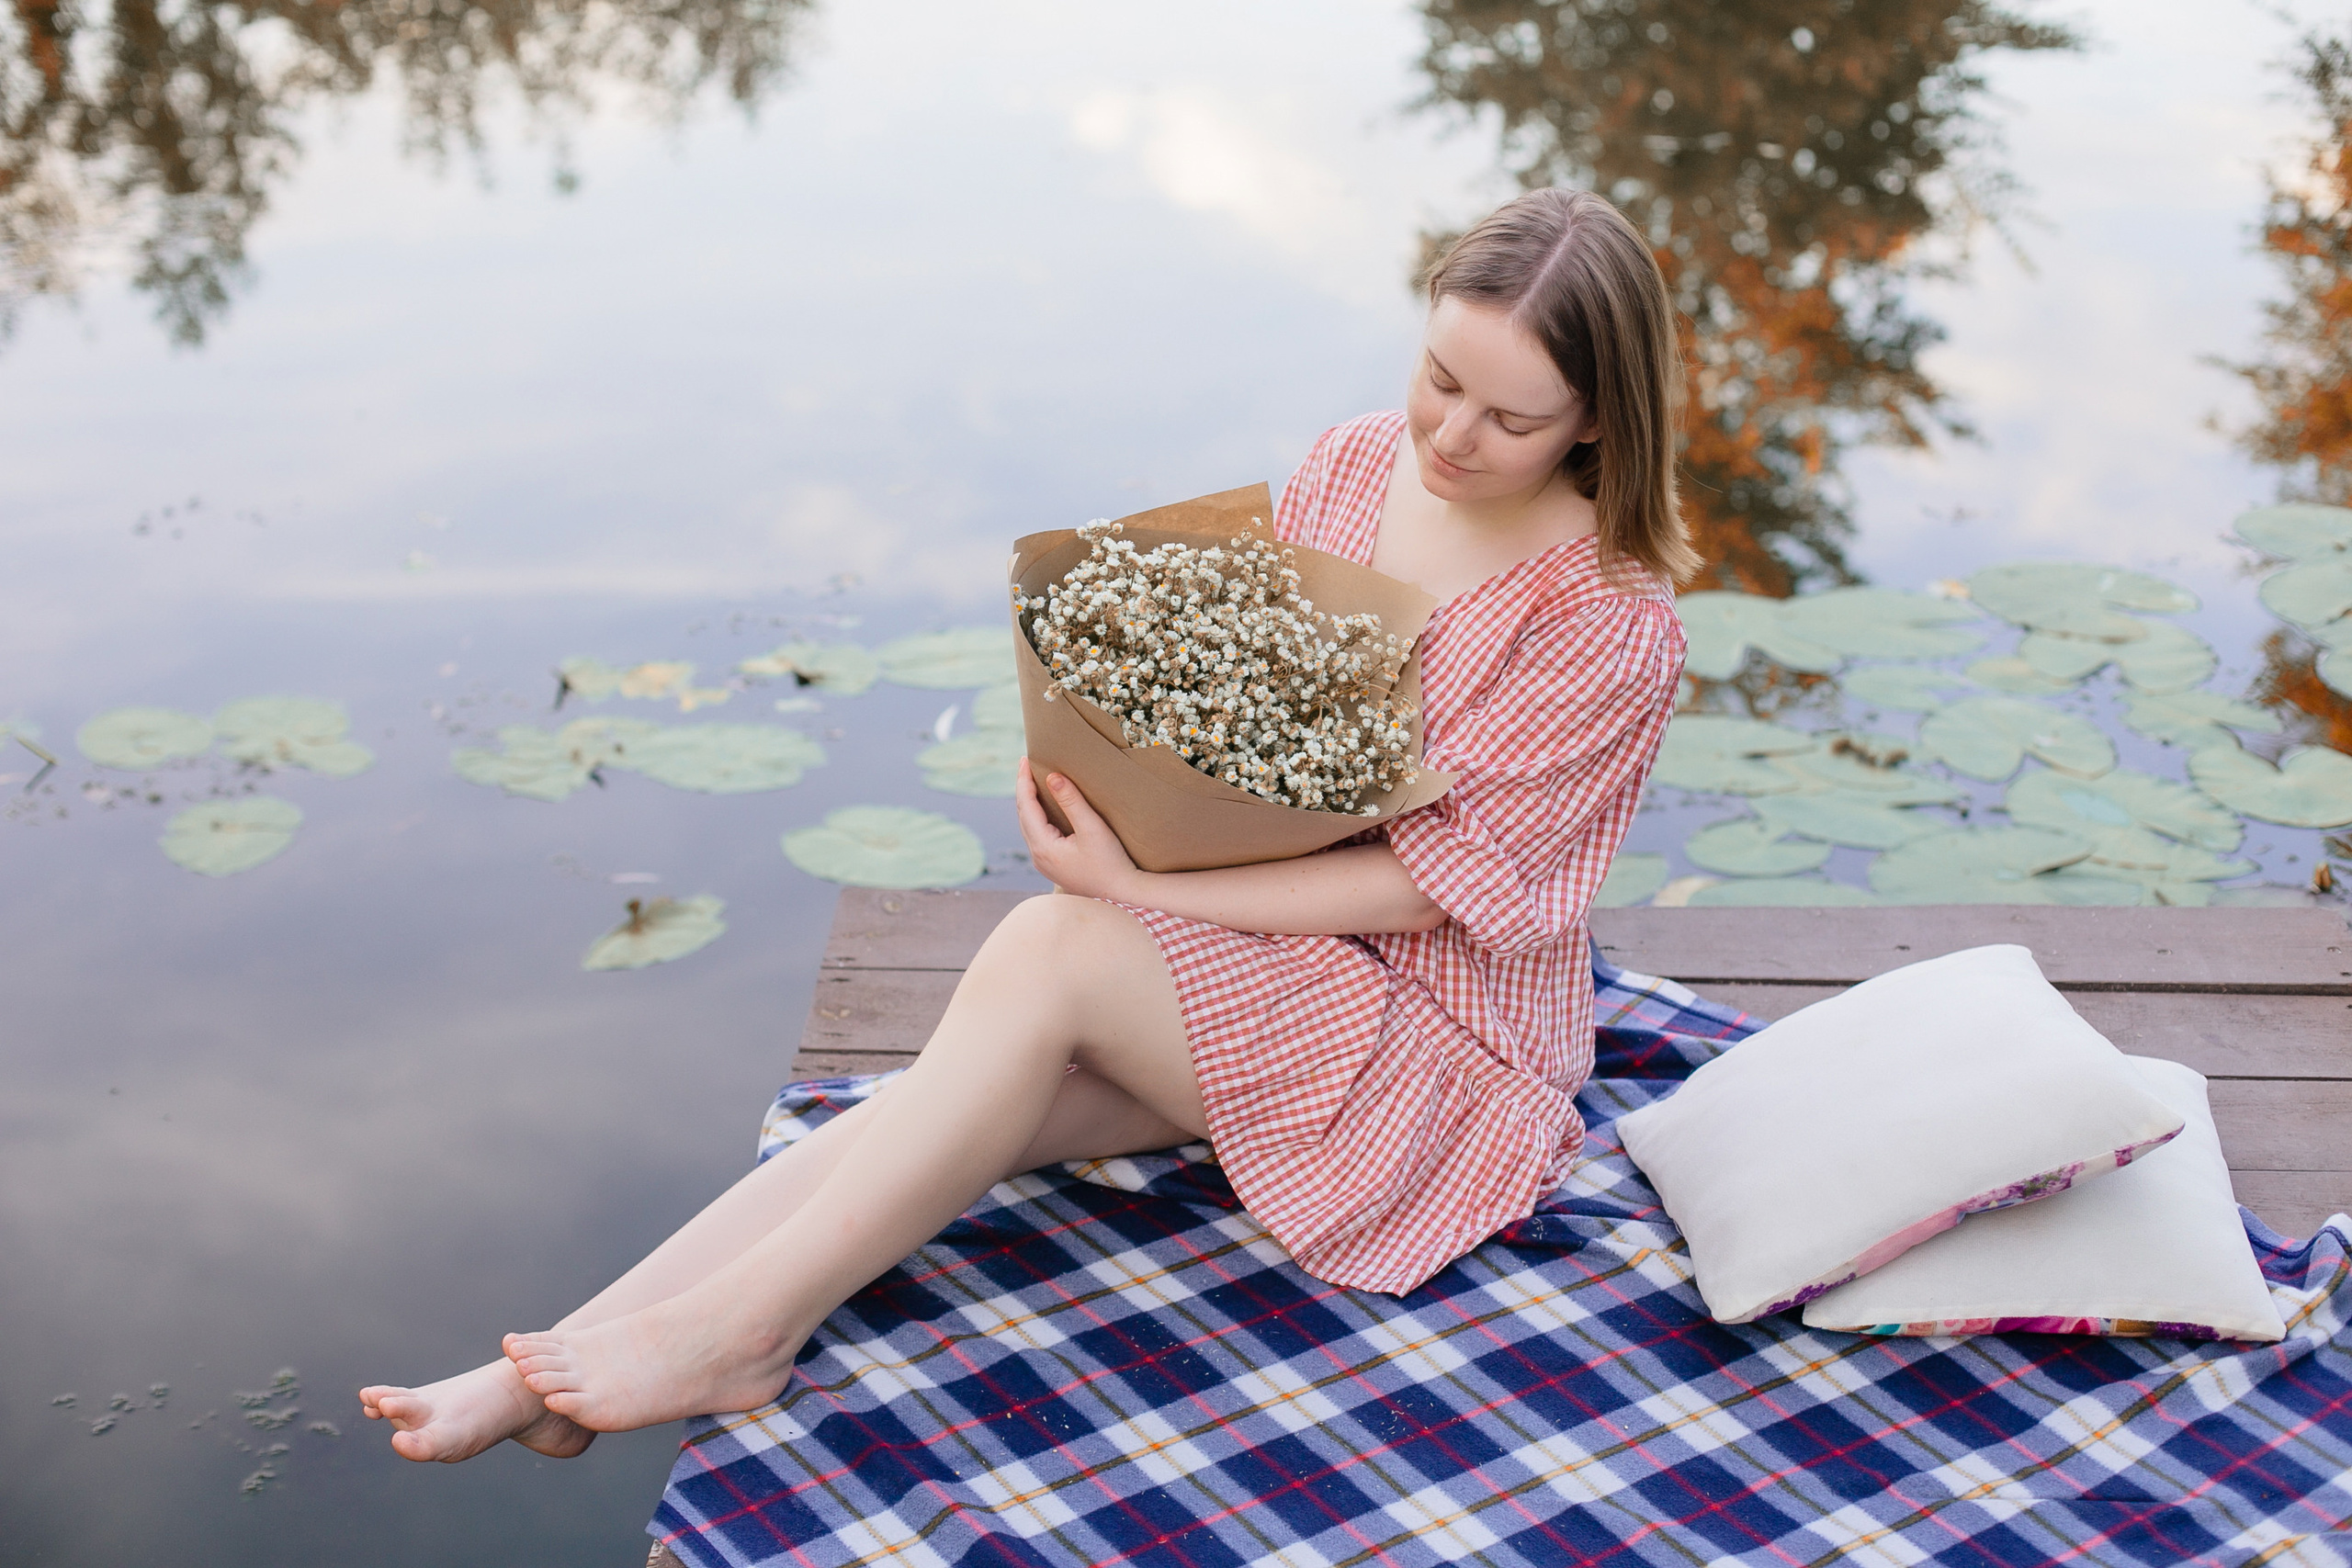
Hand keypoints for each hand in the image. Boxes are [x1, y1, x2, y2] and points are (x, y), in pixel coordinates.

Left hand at [1015, 758, 1143, 901]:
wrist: (1122, 895)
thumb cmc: (1111, 862)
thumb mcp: (1092, 827)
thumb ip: (1071, 801)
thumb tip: (1052, 777)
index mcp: (1043, 846)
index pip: (1026, 806)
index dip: (1024, 781)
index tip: (1025, 759)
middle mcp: (1038, 856)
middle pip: (1023, 816)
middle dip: (1024, 789)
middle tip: (1026, 765)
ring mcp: (1044, 863)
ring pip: (1029, 826)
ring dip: (1030, 803)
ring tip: (1033, 781)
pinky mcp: (1054, 866)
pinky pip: (1038, 835)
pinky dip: (1037, 817)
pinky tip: (1045, 808)